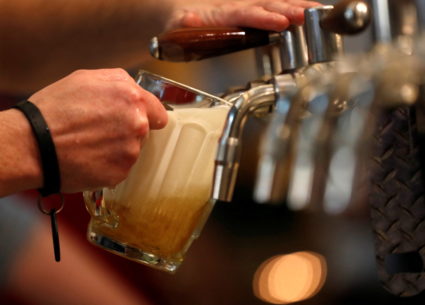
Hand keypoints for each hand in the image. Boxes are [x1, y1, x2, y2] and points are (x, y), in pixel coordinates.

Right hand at [28, 68, 167, 191]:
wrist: (33, 144)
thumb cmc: (55, 110)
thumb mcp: (87, 78)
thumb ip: (120, 83)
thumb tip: (135, 92)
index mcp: (133, 98)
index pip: (159, 113)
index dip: (148, 116)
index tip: (138, 121)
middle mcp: (137, 125)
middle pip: (144, 132)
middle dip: (128, 131)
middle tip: (101, 131)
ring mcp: (131, 151)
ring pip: (132, 150)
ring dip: (117, 149)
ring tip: (90, 144)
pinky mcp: (121, 172)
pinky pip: (121, 168)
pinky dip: (108, 165)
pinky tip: (89, 158)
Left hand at [167, 0, 321, 31]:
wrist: (180, 12)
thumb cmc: (180, 22)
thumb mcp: (176, 25)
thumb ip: (183, 25)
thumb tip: (187, 18)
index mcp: (221, 13)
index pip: (246, 13)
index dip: (263, 18)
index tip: (280, 22)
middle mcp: (237, 6)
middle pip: (266, 6)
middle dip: (287, 10)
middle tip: (306, 16)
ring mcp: (246, 7)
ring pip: (274, 3)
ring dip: (295, 6)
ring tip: (316, 11)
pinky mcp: (252, 11)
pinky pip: (275, 7)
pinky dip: (293, 6)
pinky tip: (310, 9)